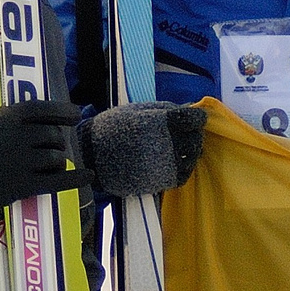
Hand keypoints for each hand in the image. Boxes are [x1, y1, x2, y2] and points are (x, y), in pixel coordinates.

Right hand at [0, 98, 85, 209]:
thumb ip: (11, 117)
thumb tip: (47, 113)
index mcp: (4, 120)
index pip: (40, 109)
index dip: (61, 110)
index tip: (76, 114)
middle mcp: (14, 138)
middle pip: (53, 135)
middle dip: (57, 141)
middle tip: (51, 147)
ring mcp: (20, 162)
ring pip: (57, 157)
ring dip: (57, 161)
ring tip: (47, 166)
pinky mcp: (24, 185)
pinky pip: (59, 180)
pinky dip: (76, 178)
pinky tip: (88, 175)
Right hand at [83, 101, 206, 196]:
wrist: (91, 157)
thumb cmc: (112, 129)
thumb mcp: (135, 111)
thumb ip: (163, 110)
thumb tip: (186, 109)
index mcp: (159, 122)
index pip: (192, 119)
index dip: (198, 118)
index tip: (198, 118)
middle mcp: (165, 143)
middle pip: (195, 140)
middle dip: (195, 136)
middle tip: (190, 134)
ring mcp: (164, 164)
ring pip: (192, 159)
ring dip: (191, 153)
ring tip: (182, 148)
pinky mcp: (159, 181)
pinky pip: (183, 175)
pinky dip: (184, 168)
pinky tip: (177, 162)